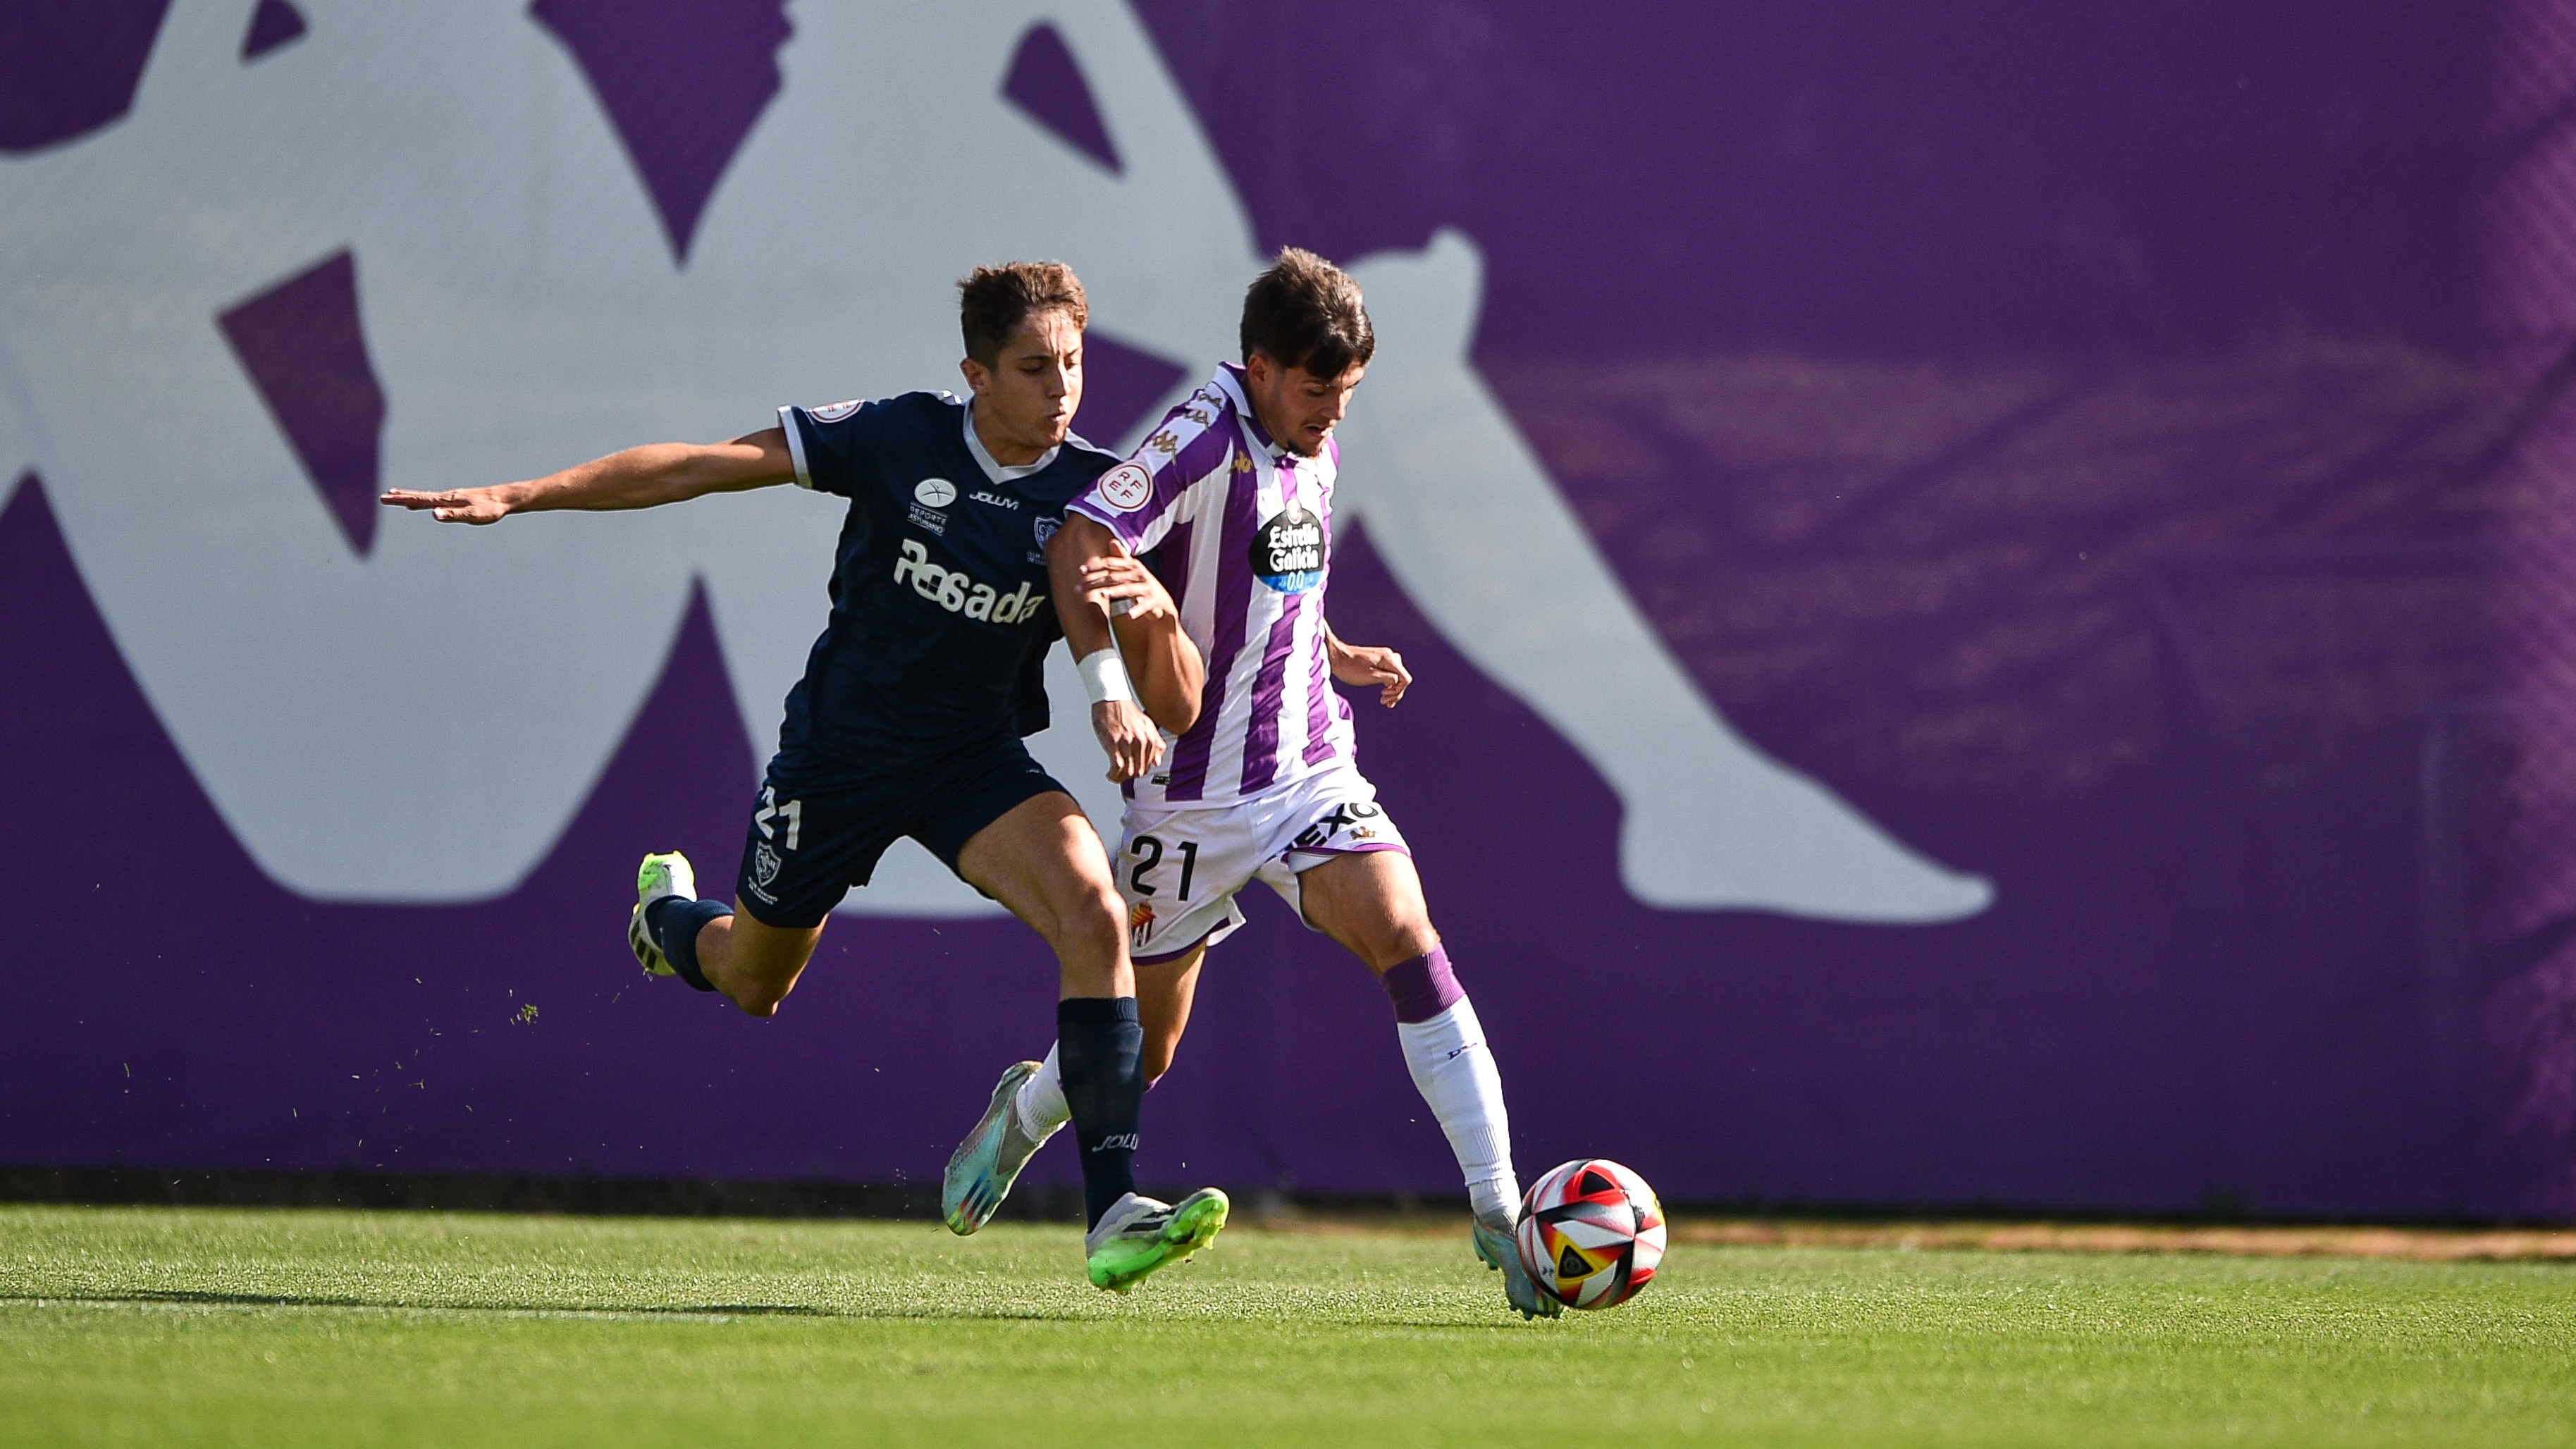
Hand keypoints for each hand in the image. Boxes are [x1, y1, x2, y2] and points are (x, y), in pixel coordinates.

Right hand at [381, 485, 514, 523]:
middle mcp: (447, 496)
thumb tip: (433, 514)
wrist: (504, 498)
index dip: (402, 500)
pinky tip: (424, 504)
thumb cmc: (490, 509)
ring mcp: (452, 497)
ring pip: (427, 497)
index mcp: (447, 500)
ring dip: (410, 497)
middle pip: (419, 496)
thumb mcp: (472, 515)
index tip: (385, 498)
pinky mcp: (458, 500)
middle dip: (401, 497)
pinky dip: (424, 500)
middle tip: (383, 497)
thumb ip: (453, 515)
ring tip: (396, 496)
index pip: (420, 500)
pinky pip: (436, 500)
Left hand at [1076, 555, 1175, 626]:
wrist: (1163, 604)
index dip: (1096, 566)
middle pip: (1115, 577)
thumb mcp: (1134, 570)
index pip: (1111, 564)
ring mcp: (1147, 588)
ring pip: (1129, 589)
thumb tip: (1112, 541)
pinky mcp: (1154, 601)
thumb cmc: (1145, 586)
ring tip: (1103, 594)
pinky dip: (1137, 610)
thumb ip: (1122, 557)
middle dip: (1097, 582)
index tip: (1081, 570)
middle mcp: (1140, 575)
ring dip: (1116, 592)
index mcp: (1133, 566)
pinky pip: (1144, 606)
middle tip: (1081, 587)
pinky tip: (1129, 615)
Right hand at [1091, 699, 1163, 782]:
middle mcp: (1141, 743)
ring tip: (1115, 775)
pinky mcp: (1114, 745)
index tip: (1131, 770)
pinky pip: (1117, 768)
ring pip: (1128, 772)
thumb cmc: (1127, 711)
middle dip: (1130, 776)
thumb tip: (1157, 762)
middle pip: (1139, 771)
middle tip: (1122, 774)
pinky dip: (1114, 775)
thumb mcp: (1147, 725)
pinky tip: (1110, 774)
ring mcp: (1128, 744)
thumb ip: (1156, 743)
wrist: (1112, 699)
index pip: (1148, 766)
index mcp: (1151, 739)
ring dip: (1121, 778)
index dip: (1139, 770)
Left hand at [1329, 636, 1409, 706]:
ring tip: (1384, 701)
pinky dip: (1388, 684)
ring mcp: (1384, 657)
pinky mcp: (1379, 660)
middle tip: (1385, 703)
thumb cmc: (1351, 668)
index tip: (1385, 696)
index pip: (1405, 678)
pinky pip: (1389, 673)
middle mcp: (1389, 656)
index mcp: (1389, 659)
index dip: (1399, 691)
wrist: (1336, 658)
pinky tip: (1383, 693)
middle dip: (1396, 692)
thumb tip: (1397, 682)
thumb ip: (1389, 679)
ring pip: (1396, 676)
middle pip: (1402, 678)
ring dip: (1392, 689)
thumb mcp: (1371, 677)